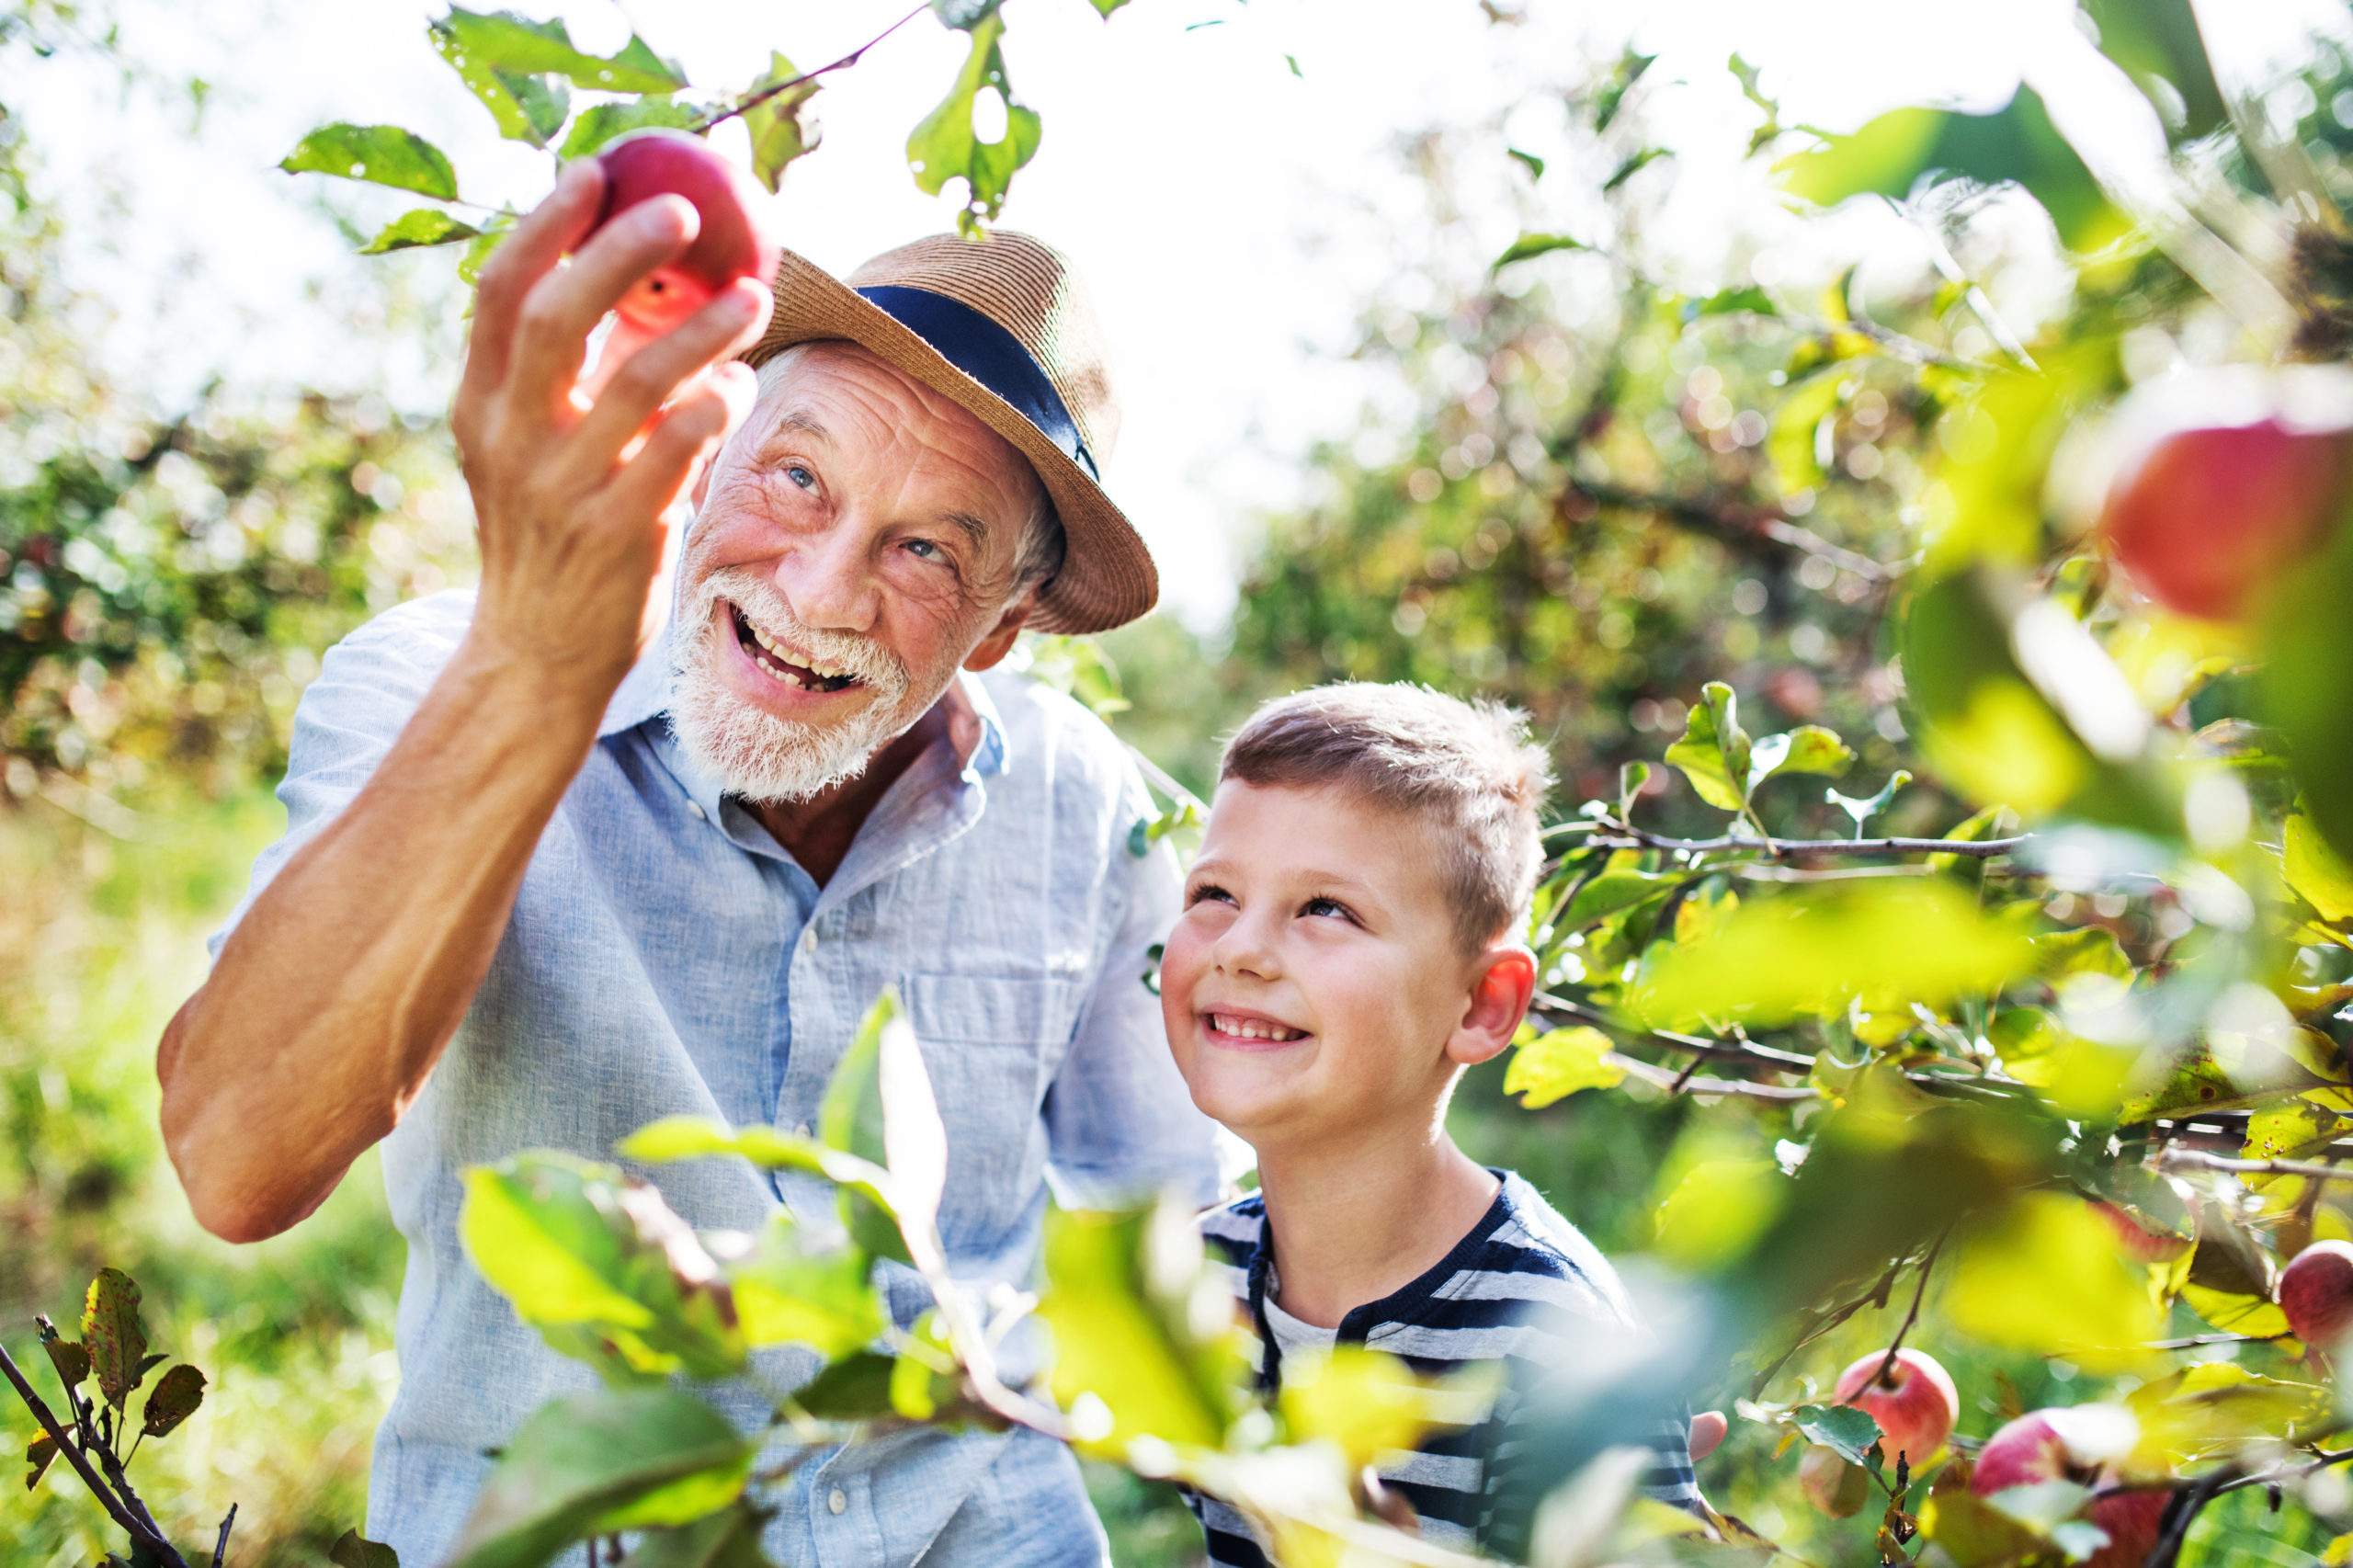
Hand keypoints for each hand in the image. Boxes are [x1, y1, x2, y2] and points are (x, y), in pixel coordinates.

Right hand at [452, 159, 772, 712]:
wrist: (534, 653)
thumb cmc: (549, 533)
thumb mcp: (526, 448)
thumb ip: (565, 372)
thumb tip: (623, 273)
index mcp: (481, 402)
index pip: (502, 289)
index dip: (546, 222)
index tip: (597, 171)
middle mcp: (511, 436)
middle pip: (560, 315)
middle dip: (622, 250)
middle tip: (685, 209)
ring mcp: (561, 485)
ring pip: (638, 382)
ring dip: (704, 330)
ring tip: (755, 297)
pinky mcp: (615, 532)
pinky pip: (677, 452)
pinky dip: (715, 408)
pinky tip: (739, 389)